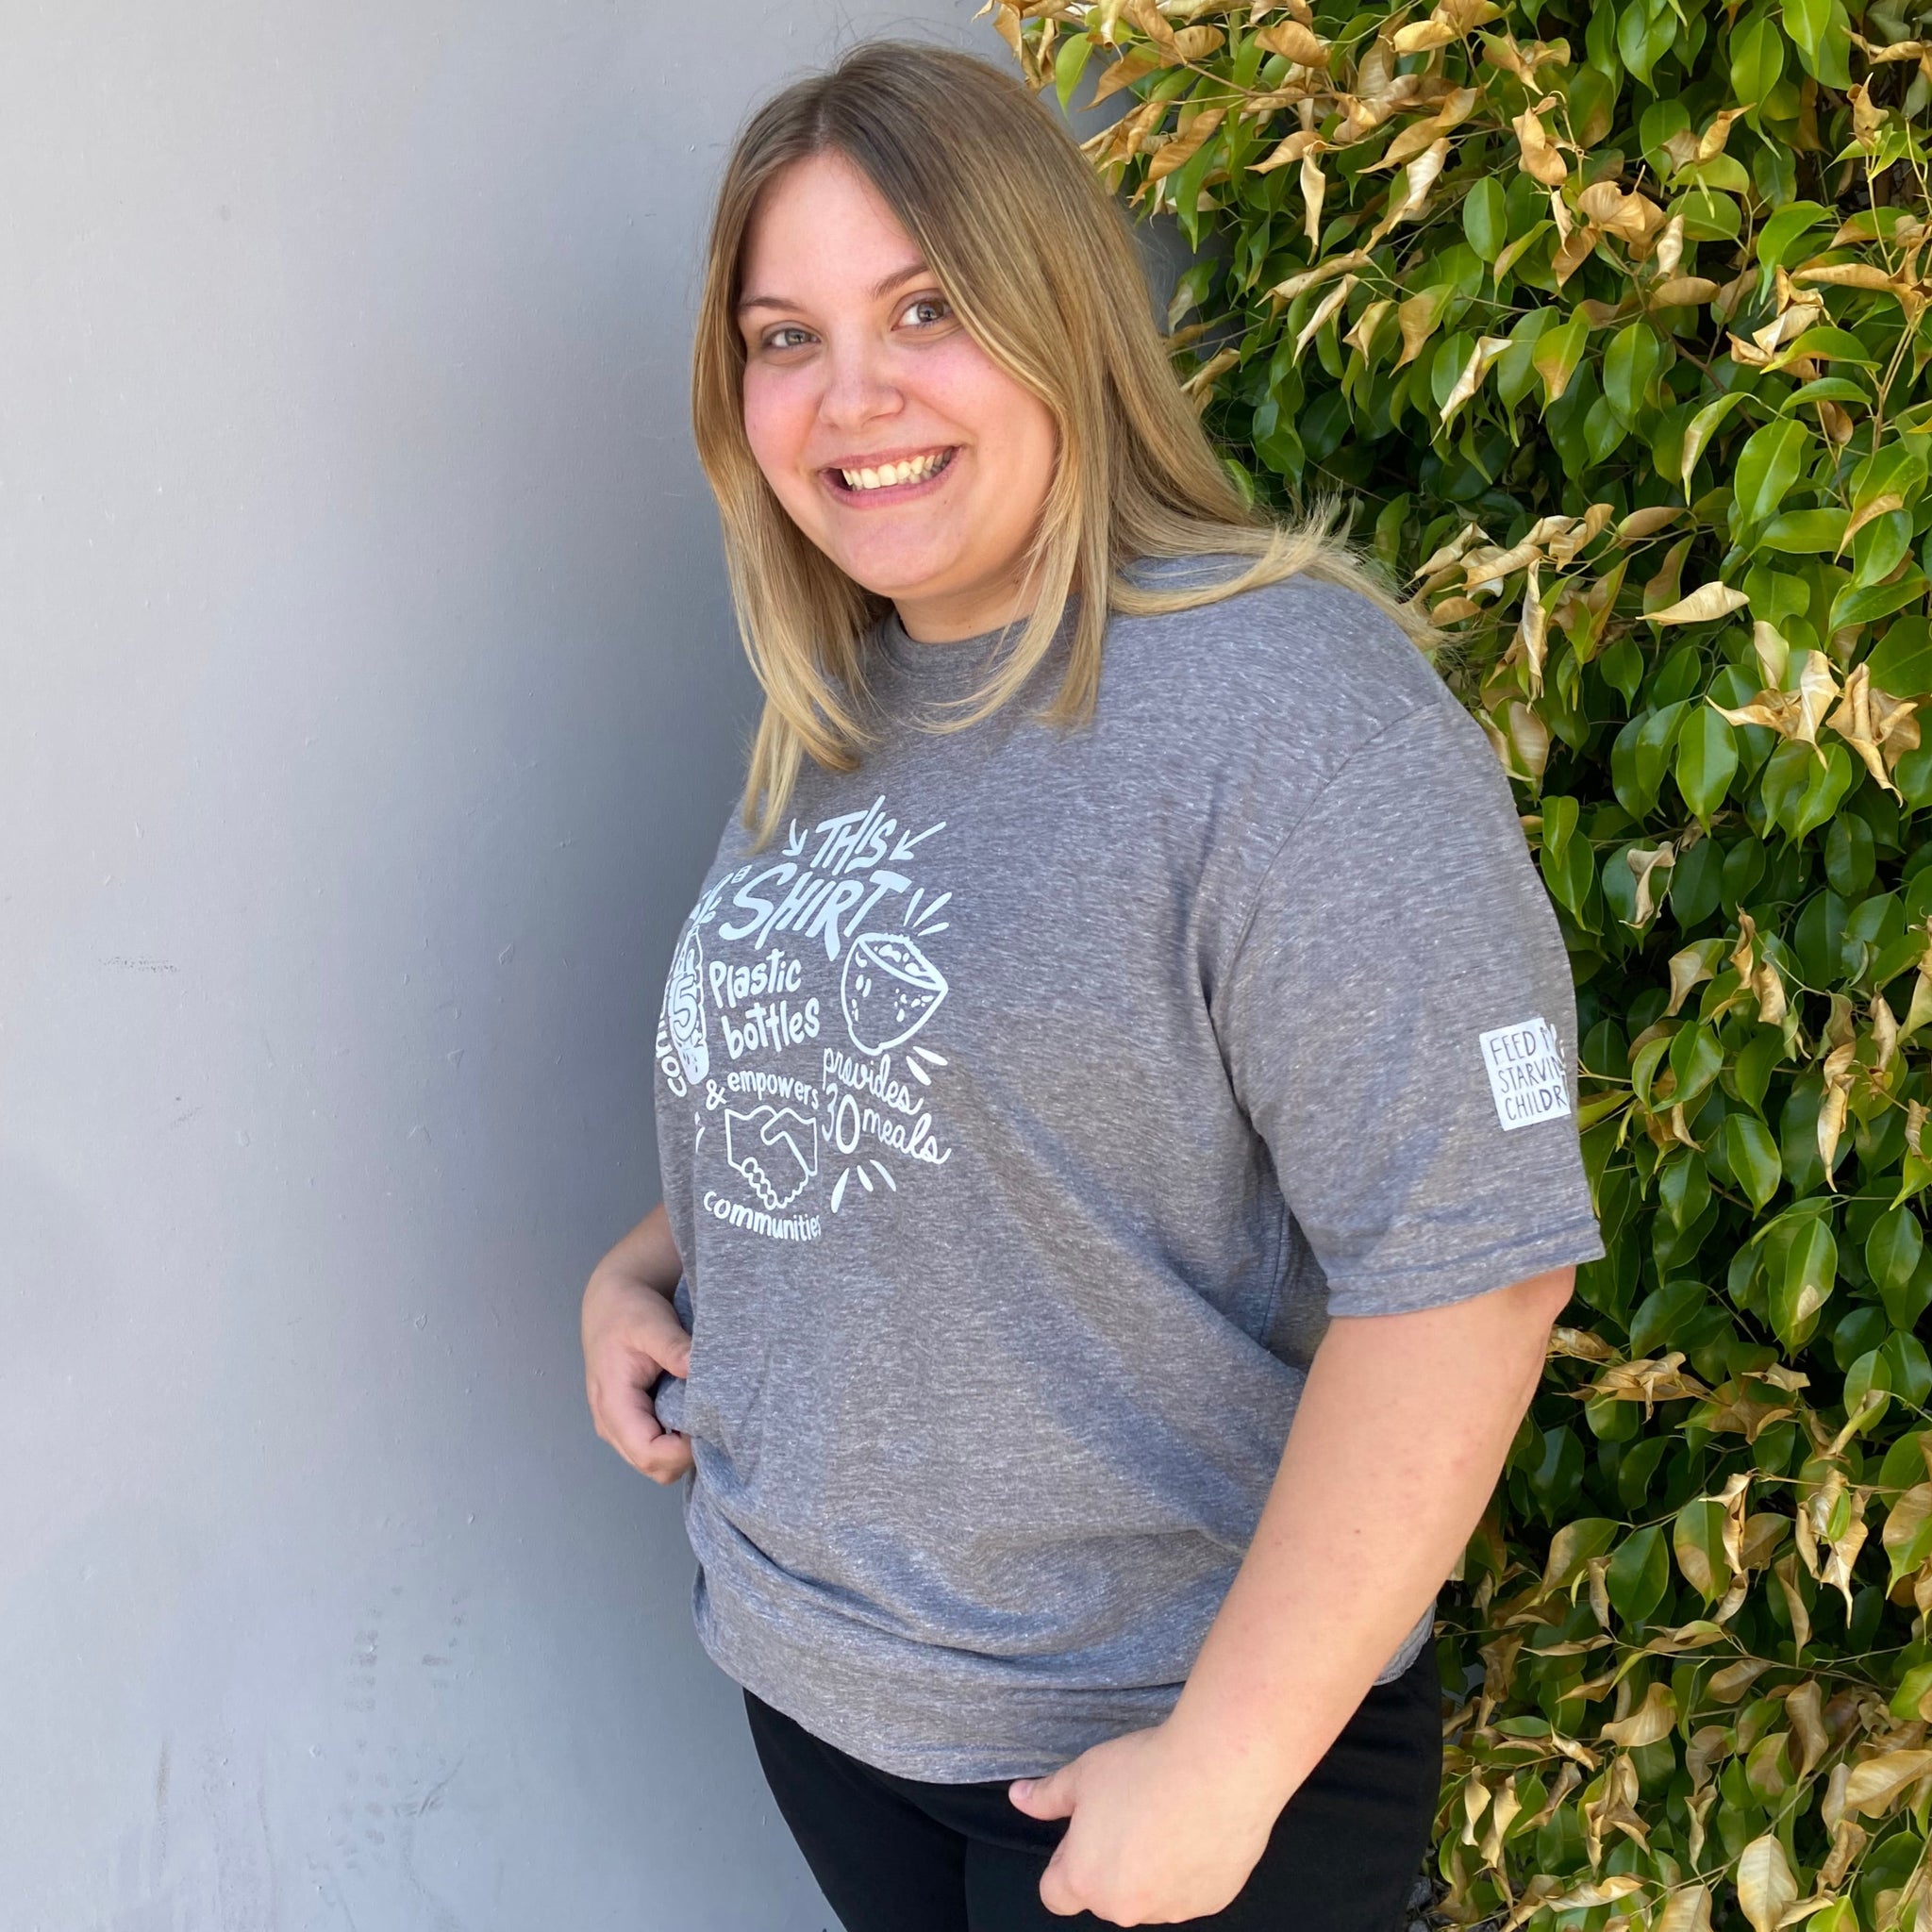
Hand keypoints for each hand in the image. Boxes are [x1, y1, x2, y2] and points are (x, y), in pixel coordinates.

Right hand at [581, 1270, 692, 1484]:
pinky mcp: (634, 1423)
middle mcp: (612, 1425)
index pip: (649, 1453)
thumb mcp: (651, 1322)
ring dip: (684, 1449)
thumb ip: (673, 1347)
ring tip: (706, 1414)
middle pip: (655, 1467)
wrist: (612, 1303)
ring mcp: (621, 1428)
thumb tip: (696, 1369)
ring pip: (657, 1463)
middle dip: (688, 1454)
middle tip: (715, 1420)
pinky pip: (659, 1449)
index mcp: (613, 1405)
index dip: (684, 1450)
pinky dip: (679, 1441)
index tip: (712, 1423)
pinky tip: (696, 1413)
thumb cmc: (628, 1311)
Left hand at [1005, 1718, 1282, 1923]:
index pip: (1056, 1895)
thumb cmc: (1146, 1770)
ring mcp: (1171, 1909)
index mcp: (1085, 1879)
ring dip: (1150, 1869)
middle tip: (1127, 1815)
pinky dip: (1187, 1869)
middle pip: (1104, 1894)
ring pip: (1148, 1895)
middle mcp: (1125, 1906)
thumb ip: (1047, 1795)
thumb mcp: (1083, 1775)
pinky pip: (1187, 1891)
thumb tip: (1019, 1797)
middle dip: (1109, 1863)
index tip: (1081, 1834)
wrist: (1218, 1769)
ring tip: (1164, 1817)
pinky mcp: (1210, 1902)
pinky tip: (1193, 1828)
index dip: (1064, 1863)